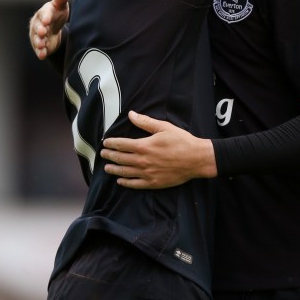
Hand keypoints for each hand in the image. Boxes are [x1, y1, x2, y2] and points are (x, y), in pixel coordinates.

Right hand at [29, 0, 69, 59]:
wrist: (55, 27)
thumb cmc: (57, 14)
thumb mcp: (60, 6)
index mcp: (44, 13)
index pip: (44, 14)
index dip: (46, 17)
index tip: (47, 20)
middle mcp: (38, 24)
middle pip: (38, 27)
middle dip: (40, 30)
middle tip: (42, 32)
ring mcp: (38, 35)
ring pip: (37, 39)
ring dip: (39, 42)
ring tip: (41, 45)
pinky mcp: (40, 45)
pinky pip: (39, 49)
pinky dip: (40, 52)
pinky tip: (42, 55)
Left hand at [101, 111, 216, 188]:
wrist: (196, 159)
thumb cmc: (182, 141)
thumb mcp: (164, 127)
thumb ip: (145, 122)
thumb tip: (131, 114)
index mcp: (144, 146)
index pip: (121, 144)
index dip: (111, 143)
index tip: (105, 142)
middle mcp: (142, 161)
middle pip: (120, 158)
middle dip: (110, 155)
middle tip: (103, 154)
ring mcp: (147, 173)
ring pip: (125, 172)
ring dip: (114, 170)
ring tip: (107, 168)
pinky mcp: (153, 183)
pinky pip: (135, 184)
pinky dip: (125, 183)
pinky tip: (120, 181)